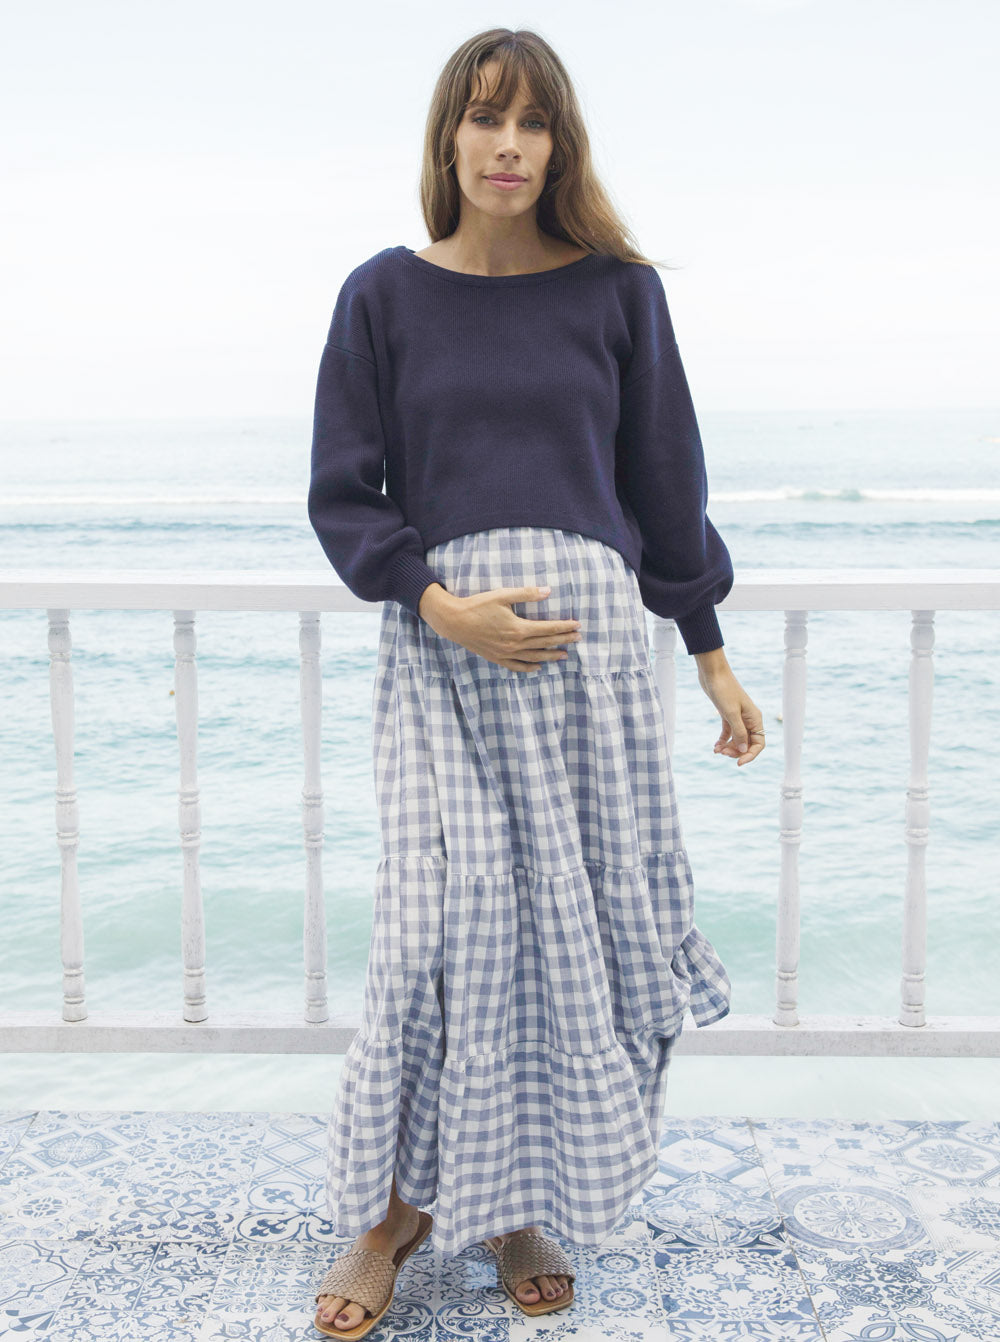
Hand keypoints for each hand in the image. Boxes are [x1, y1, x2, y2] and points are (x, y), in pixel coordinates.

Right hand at [419, 583, 581, 672]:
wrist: (454, 621)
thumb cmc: (477, 605)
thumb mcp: (502, 595)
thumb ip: (526, 594)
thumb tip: (548, 591)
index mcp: (519, 628)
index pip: (548, 628)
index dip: (564, 627)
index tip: (577, 625)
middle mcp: (515, 644)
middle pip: (545, 643)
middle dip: (563, 640)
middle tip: (578, 638)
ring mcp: (506, 653)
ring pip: (534, 657)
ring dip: (551, 656)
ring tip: (564, 655)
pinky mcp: (497, 658)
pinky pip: (517, 666)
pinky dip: (530, 667)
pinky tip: (538, 666)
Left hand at [695, 656, 765, 766]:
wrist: (712, 673)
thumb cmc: (723, 689)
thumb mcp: (730, 713)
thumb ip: (739, 732)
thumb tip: (744, 750)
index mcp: (754, 718)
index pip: (759, 743)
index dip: (750, 755)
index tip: (738, 763)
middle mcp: (749, 719)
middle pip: (747, 743)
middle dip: (736, 751)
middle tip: (722, 753)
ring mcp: (738, 717)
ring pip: (737, 739)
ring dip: (728, 747)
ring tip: (717, 750)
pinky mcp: (727, 715)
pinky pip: (729, 733)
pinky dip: (723, 741)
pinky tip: (715, 746)